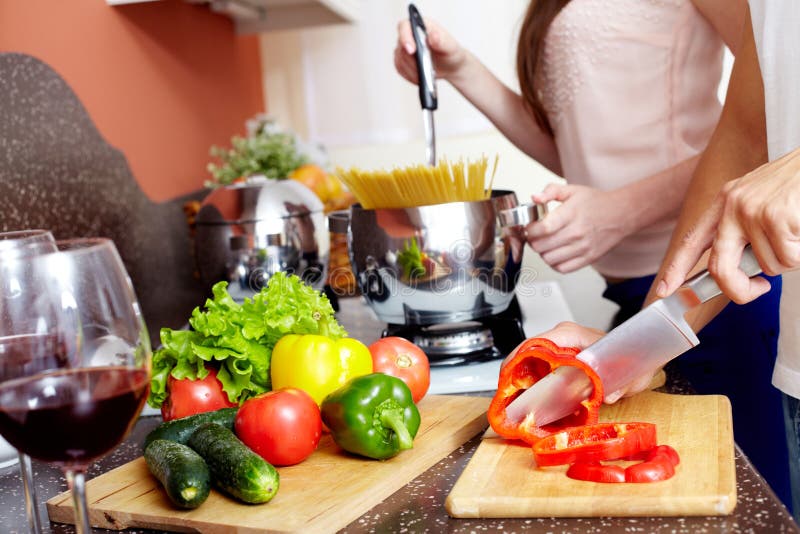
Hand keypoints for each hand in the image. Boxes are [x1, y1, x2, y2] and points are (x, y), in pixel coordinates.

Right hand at [394, 17, 468, 84]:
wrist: (450, 66)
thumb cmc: (451, 52)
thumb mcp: (451, 46)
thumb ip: (442, 41)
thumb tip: (433, 36)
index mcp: (421, 25)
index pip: (405, 26)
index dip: (405, 37)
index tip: (412, 50)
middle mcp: (410, 35)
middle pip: (401, 47)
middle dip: (412, 60)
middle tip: (425, 68)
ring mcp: (404, 48)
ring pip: (400, 60)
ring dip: (412, 70)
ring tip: (426, 73)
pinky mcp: (402, 61)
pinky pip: (401, 69)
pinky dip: (410, 75)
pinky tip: (421, 76)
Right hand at [501, 322, 658, 403]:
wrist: (639, 351)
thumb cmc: (632, 355)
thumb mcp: (631, 373)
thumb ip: (621, 384)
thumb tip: (608, 395)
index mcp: (571, 334)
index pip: (537, 342)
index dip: (518, 358)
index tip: (508, 376)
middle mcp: (561, 337)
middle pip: (526, 351)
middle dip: (512, 373)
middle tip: (505, 398)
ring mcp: (558, 347)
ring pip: (528, 360)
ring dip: (518, 380)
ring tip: (511, 401)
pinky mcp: (558, 358)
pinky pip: (537, 367)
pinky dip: (529, 382)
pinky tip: (526, 398)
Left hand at [525, 183, 627, 272]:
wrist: (622, 214)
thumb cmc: (596, 203)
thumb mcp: (573, 190)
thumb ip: (551, 191)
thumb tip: (534, 197)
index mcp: (571, 214)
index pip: (543, 228)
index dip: (530, 230)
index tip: (530, 227)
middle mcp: (577, 233)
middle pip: (542, 246)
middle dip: (533, 241)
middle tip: (535, 236)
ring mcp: (583, 248)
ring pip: (549, 259)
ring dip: (542, 253)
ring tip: (545, 244)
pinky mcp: (588, 258)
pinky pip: (562, 268)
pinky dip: (554, 263)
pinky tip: (555, 253)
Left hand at [657, 148, 799, 303]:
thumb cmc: (794, 186)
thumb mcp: (757, 201)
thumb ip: (741, 231)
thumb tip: (738, 269)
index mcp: (723, 203)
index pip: (691, 241)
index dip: (674, 269)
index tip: (662, 290)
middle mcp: (732, 206)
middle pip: (719, 267)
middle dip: (738, 289)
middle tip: (757, 289)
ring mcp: (752, 211)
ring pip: (766, 266)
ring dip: (785, 260)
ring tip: (794, 233)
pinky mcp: (776, 217)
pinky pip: (788, 258)